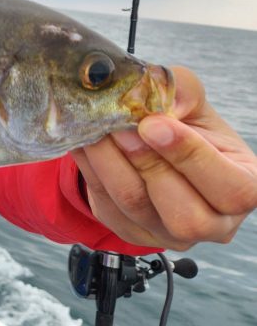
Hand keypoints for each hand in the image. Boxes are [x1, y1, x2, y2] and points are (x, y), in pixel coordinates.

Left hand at [72, 66, 256, 249]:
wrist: (152, 145)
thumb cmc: (185, 126)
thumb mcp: (192, 102)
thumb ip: (182, 91)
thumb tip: (157, 95)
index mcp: (245, 188)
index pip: (232, 189)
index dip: (191, 157)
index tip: (153, 123)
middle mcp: (213, 223)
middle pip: (184, 214)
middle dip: (146, 163)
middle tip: (118, 126)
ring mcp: (169, 234)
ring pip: (136, 207)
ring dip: (109, 164)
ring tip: (95, 129)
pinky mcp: (132, 232)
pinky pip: (106, 206)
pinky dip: (91, 170)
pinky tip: (84, 142)